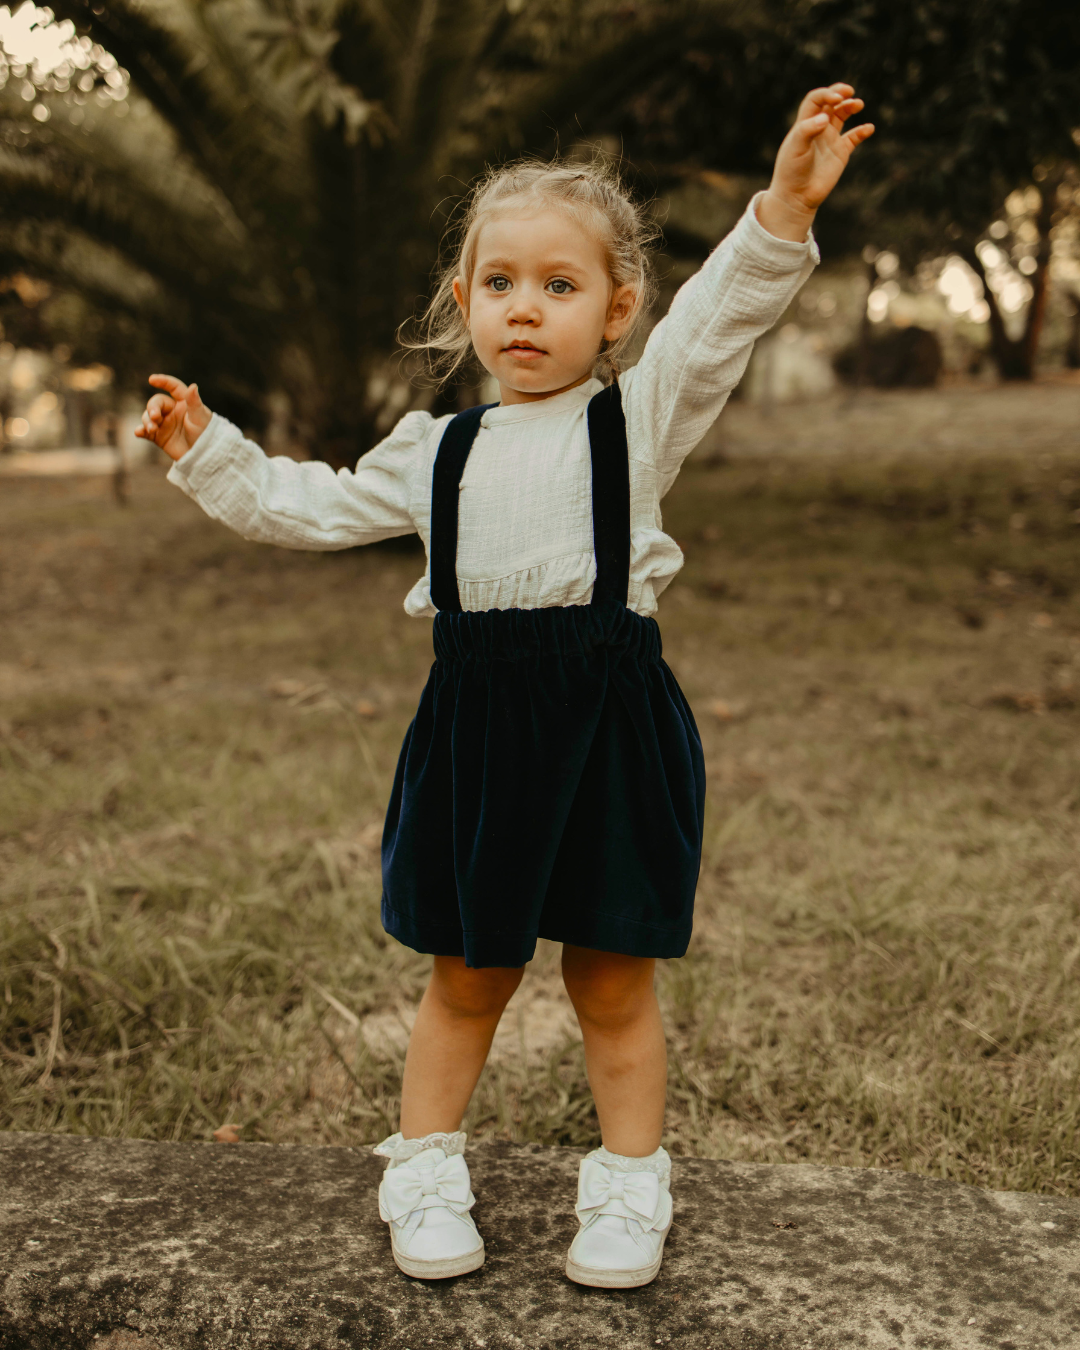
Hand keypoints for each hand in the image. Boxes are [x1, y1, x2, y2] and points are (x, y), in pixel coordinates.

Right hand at [134, 374, 212, 461]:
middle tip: (155, 417)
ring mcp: (163, 423)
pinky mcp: (158, 436)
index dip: (163, 381)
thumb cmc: (206, 435)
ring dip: (147, 421)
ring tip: (152, 429)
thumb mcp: (201, 418)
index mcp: (183, 403)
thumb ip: (194, 402)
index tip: (152, 379)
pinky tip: (138, 432)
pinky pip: (145, 431)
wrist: (203, 456)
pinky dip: (140, 431)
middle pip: (156, 403)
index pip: (173, 387)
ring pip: (148, 416)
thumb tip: (193, 385)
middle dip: (153, 408)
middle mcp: (172, 411)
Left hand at [757, 84, 874, 241]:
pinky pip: (854, 138)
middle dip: (839, 93)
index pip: (815, 100)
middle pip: (830, 103)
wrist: (796, 196)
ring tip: (858, 105)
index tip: (835, 97)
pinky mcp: (840, 153)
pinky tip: (869, 128)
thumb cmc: (791, 171)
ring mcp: (830, 140)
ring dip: (850, 107)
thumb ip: (807, 130)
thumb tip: (825, 118)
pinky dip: (862, 131)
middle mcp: (818, 129)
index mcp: (805, 124)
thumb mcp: (795, 149)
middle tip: (849, 92)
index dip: (826, 93)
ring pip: (842, 116)